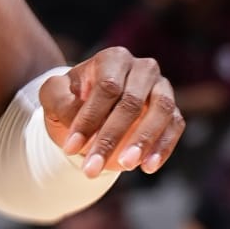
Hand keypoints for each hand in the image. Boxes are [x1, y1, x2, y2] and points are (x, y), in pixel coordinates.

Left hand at [42, 48, 182, 176]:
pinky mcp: (173, 111)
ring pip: (161, 110)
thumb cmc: (71, 102)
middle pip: (132, 101)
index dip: (89, 120)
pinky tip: (148, 167)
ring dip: (144, 141)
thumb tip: (76, 118)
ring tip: (125, 166)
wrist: (90, 115)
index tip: (70, 149)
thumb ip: (59, 101)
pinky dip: (164, 147)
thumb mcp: (53, 97)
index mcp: (113, 59)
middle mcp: (142, 69)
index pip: (107, 88)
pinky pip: (175, 125)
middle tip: (91, 169)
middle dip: (110, 138)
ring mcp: (161, 88)